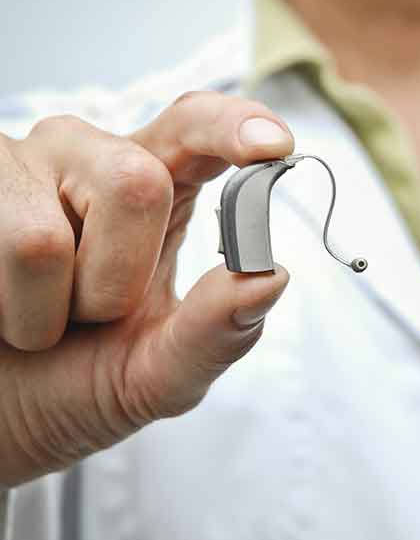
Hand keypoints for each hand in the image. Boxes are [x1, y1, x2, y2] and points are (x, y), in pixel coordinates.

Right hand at [0, 91, 293, 486]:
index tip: (273, 147)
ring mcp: (17, 167)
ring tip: (38, 316)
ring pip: (47, 239)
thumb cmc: (80, 379)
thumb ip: (218, 332)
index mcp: (154, 189)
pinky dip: (10, 313)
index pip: (197, 127)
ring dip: (53, 309)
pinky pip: (5, 251)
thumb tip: (270, 278)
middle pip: (136, 182)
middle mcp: (88, 160)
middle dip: (118, 281)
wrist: (2, 412)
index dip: (235, 126)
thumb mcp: (161, 371)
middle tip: (93, 314)